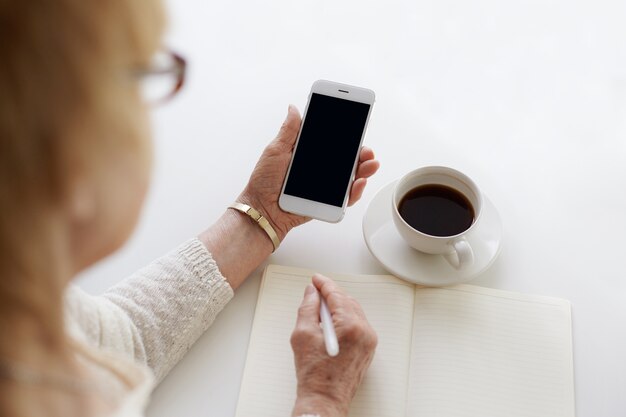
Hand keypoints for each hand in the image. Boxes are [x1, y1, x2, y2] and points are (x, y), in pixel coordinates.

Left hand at [238, 105, 379, 239]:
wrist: (261, 209)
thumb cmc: (264, 182)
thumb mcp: (275, 150)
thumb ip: (289, 130)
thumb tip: (293, 108)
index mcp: (309, 153)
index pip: (333, 141)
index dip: (347, 133)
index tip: (358, 123)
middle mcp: (320, 168)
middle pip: (348, 158)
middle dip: (362, 152)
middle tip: (366, 149)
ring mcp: (325, 185)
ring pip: (351, 176)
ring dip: (364, 169)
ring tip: (369, 164)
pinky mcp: (327, 202)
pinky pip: (345, 197)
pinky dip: (355, 190)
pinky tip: (358, 182)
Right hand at [290, 274, 377, 416]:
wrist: (324, 400)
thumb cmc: (314, 376)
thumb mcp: (303, 335)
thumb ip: (307, 309)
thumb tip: (312, 294)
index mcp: (351, 327)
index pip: (337, 295)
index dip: (324, 284)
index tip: (316, 280)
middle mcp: (365, 332)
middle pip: (347, 301)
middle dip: (331, 294)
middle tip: (315, 292)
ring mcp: (369, 342)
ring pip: (354, 312)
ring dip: (338, 306)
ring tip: (320, 307)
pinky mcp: (367, 349)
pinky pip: (357, 324)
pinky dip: (344, 318)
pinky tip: (330, 321)